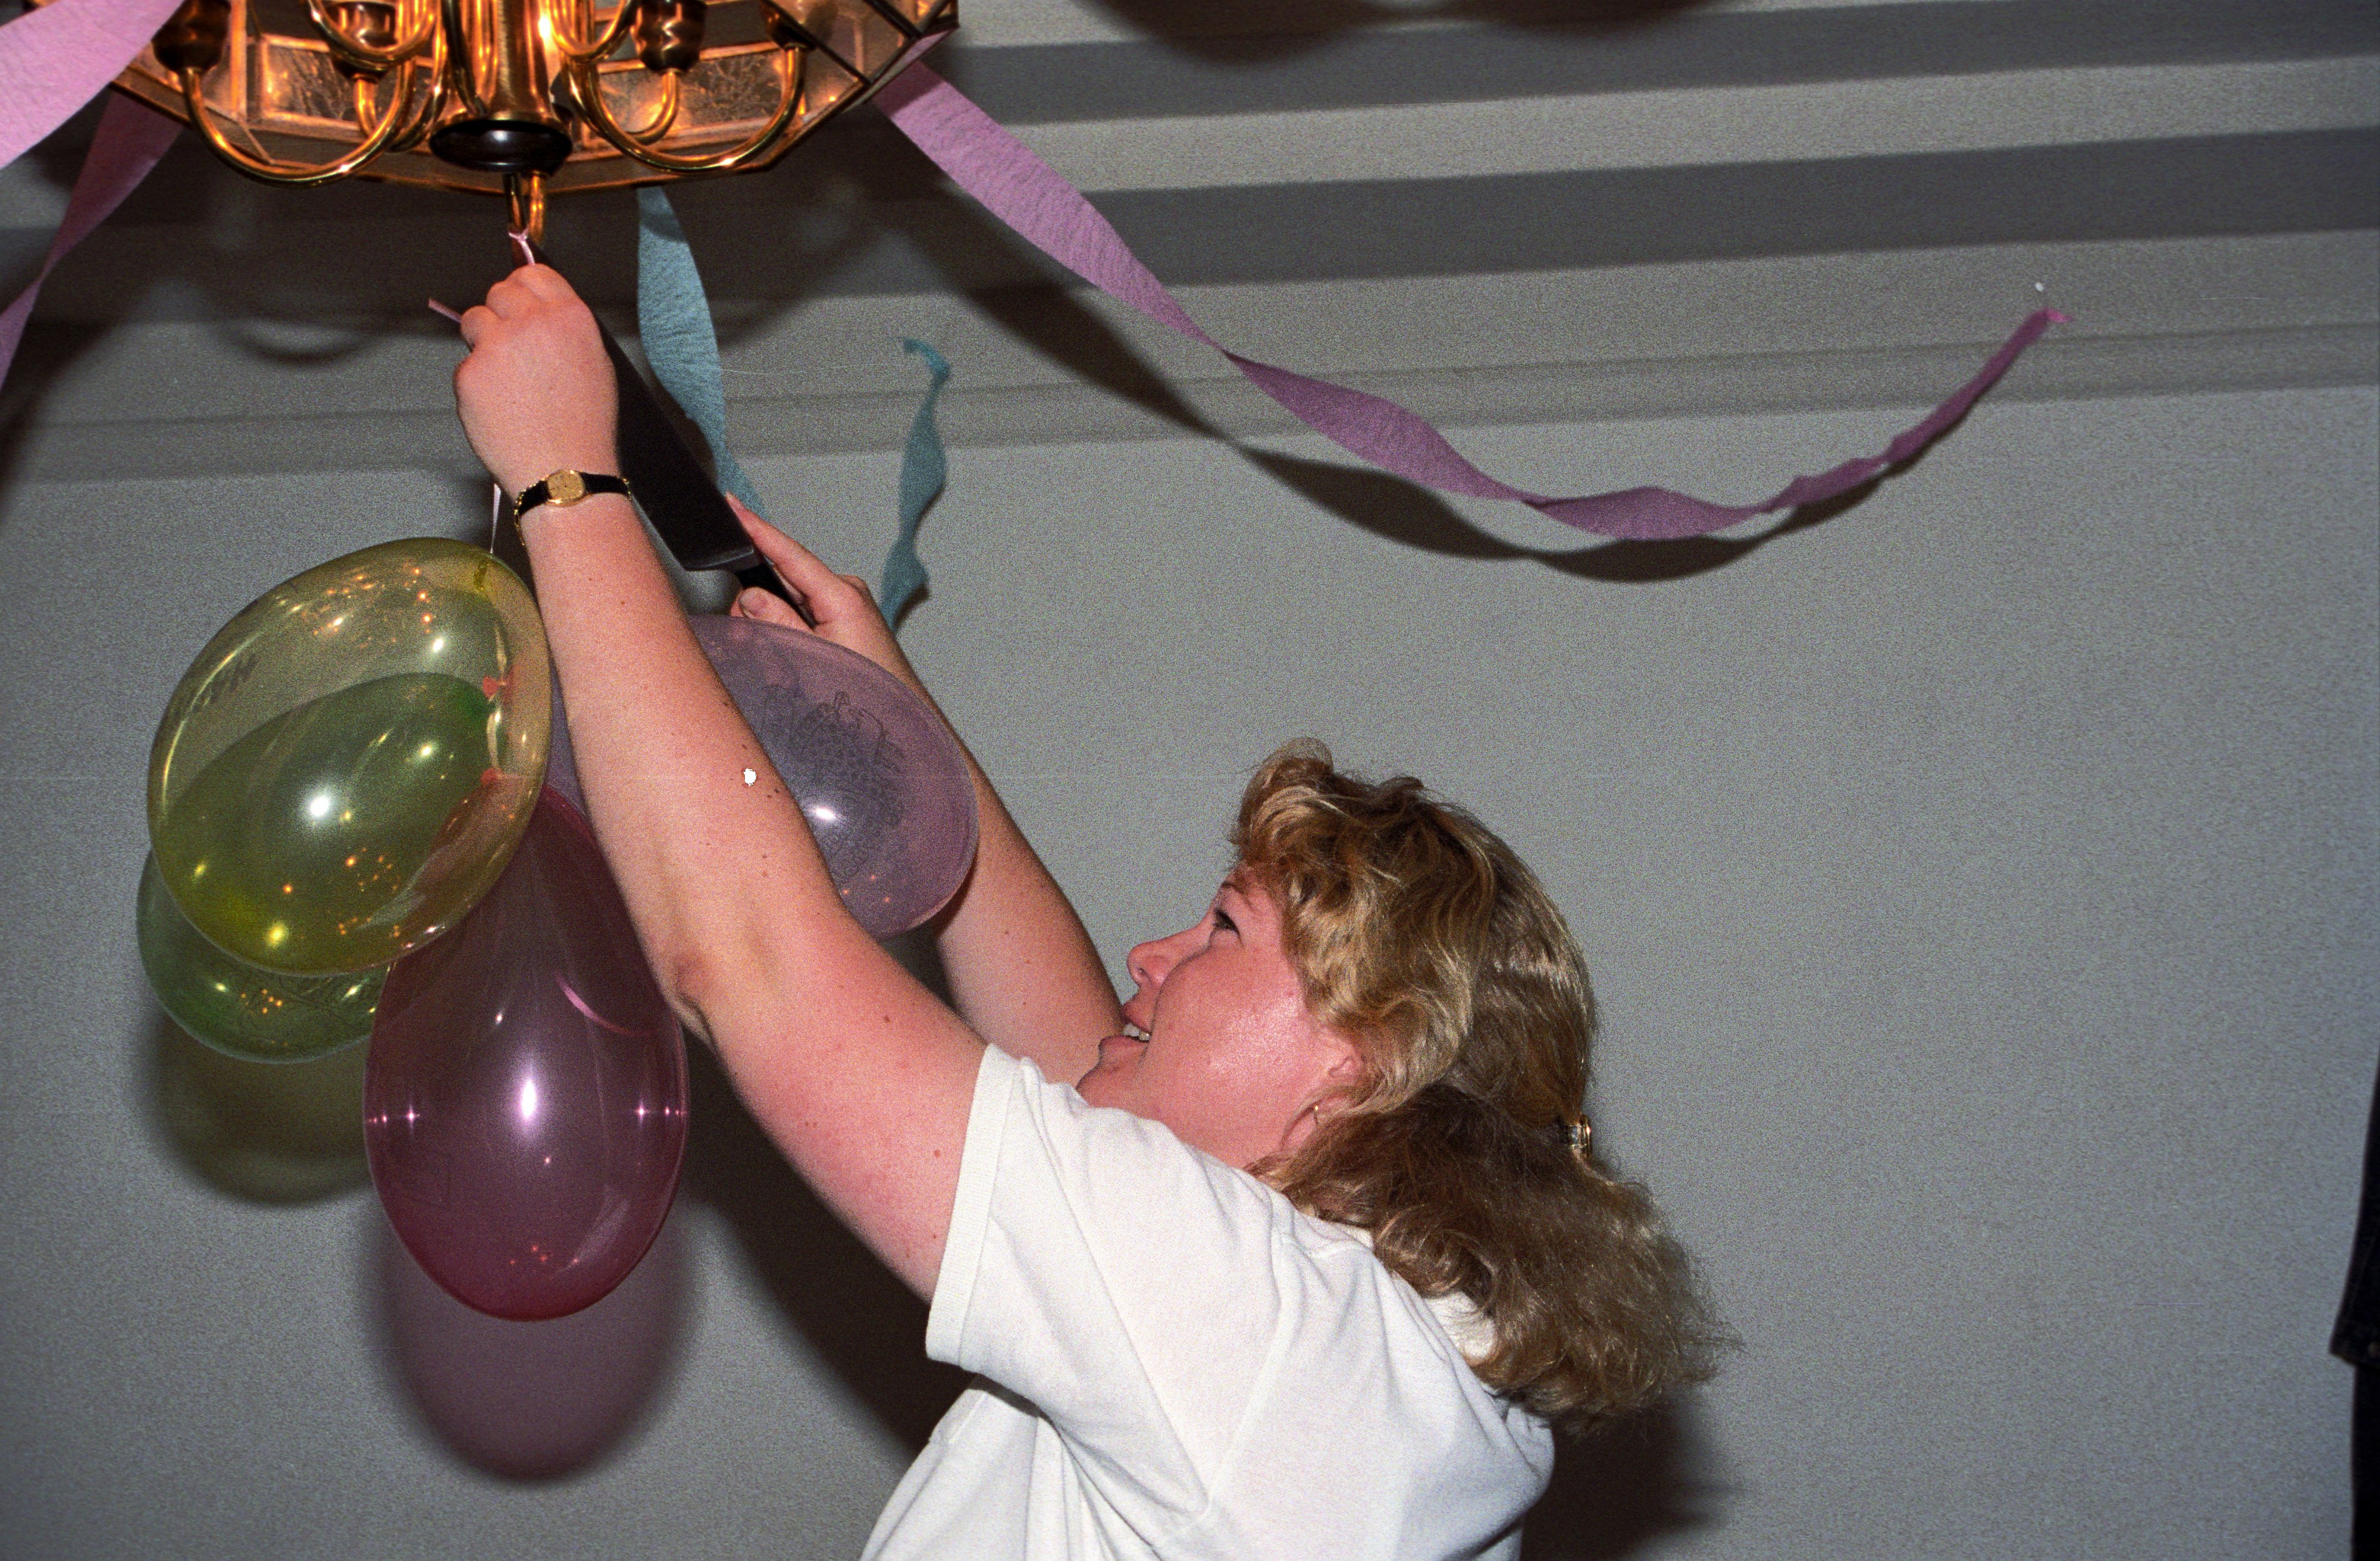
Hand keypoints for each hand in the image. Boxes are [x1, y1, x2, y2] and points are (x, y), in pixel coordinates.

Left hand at [452, 264, 618, 495]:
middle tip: (513, 348)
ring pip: (474, 321)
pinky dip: (477, 383)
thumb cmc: (584, 430)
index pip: (533, 273)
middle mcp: (534, 322)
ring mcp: (498, 345)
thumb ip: (566, 330)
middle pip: (499, 292)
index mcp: (571, 317)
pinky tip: (500, 407)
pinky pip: (465, 365)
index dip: (523, 288)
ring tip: (507, 381)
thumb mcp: (596, 367)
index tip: (519, 300)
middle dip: (501, 314)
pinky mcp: (470, 372)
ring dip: (483, 342)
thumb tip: (539, 311)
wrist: (565, 473)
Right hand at [725, 497, 931, 699]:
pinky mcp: (844, 620)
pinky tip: (795, 663)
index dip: (757, 529)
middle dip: (758, 611)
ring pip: (787, 603)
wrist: (901, 722)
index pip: (789, 555)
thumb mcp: (812, 659)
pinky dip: (789, 635)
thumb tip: (750, 595)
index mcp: (841, 596)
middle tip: (754, 646)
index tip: (733, 505)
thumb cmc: (867, 696)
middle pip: (780, 582)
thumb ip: (777, 622)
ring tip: (785, 668)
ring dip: (773, 630)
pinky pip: (803, 616)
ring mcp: (846, 606)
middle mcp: (845, 593)